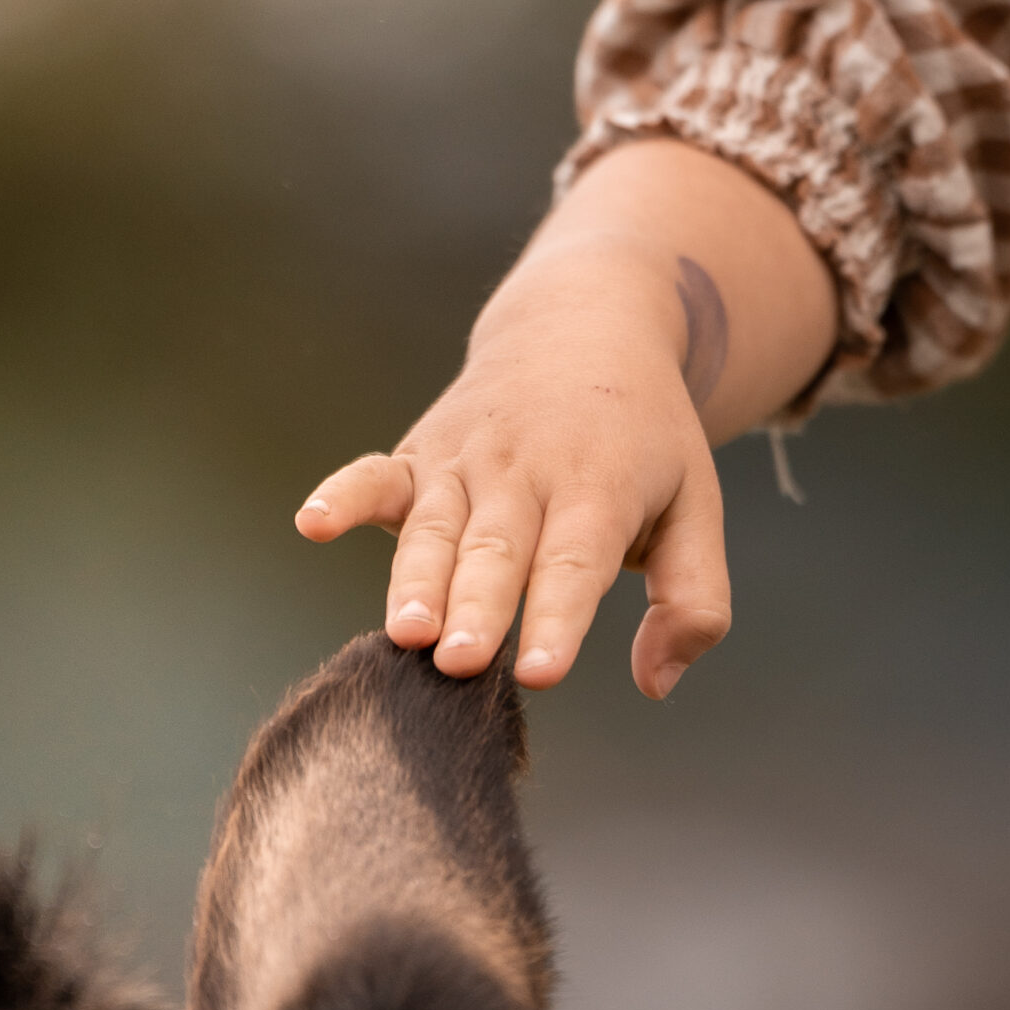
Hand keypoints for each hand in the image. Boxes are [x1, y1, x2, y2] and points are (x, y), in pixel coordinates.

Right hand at [296, 140, 837, 695]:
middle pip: (498, 550)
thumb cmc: (644, 440)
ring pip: (436, 529)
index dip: (558, 615)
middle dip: (478, 606)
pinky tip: (312, 523)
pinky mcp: (418, 458)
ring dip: (417, 579)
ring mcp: (465, 463)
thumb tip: (655, 683)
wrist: (584, 326)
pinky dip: (342, 496)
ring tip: (407, 632)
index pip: (576, 561)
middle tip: (462, 662)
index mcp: (600, 485)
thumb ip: (692, 599)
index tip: (540, 670)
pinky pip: (375, 476)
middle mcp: (526, 471)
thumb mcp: (697, 506)